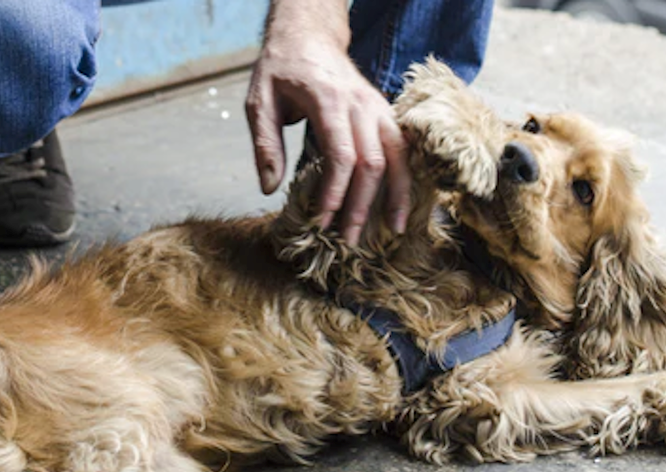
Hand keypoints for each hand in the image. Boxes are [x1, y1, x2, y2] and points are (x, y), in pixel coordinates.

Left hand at [245, 19, 409, 244]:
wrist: (309, 35)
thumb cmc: (281, 69)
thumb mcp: (259, 101)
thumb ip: (265, 144)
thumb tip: (269, 189)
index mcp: (328, 101)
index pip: (341, 156)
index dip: (335, 194)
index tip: (322, 223)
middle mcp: (361, 104)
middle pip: (373, 163)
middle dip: (363, 206)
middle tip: (351, 241)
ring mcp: (379, 107)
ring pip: (399, 156)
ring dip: (397, 196)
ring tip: (395, 230)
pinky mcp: (386, 112)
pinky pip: (404, 148)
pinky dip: (406, 177)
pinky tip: (404, 203)